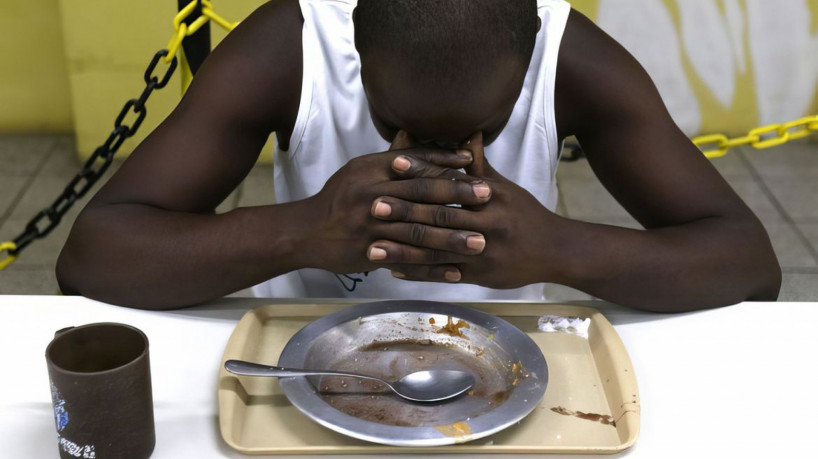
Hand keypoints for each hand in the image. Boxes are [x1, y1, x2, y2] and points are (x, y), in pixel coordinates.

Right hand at [300, 131, 492, 277]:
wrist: (305, 232)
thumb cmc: (337, 199)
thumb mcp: (358, 171)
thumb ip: (388, 158)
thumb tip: (410, 132)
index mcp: (371, 170)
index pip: (414, 161)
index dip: (444, 162)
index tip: (472, 164)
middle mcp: (372, 193)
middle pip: (421, 192)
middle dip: (457, 195)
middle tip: (487, 196)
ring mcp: (371, 225)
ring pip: (418, 230)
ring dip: (452, 237)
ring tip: (481, 241)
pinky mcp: (370, 252)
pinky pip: (408, 261)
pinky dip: (433, 268)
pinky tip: (456, 271)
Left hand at [371, 131, 559, 287]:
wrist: (556, 250)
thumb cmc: (526, 215)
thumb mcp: (506, 188)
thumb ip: (480, 166)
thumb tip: (468, 134)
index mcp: (490, 197)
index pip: (450, 182)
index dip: (421, 173)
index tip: (393, 164)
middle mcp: (486, 223)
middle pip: (439, 216)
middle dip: (404, 212)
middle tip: (372, 205)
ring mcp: (482, 252)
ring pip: (436, 250)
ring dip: (403, 249)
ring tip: (372, 245)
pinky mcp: (479, 275)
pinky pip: (443, 274)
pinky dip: (418, 273)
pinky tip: (393, 270)